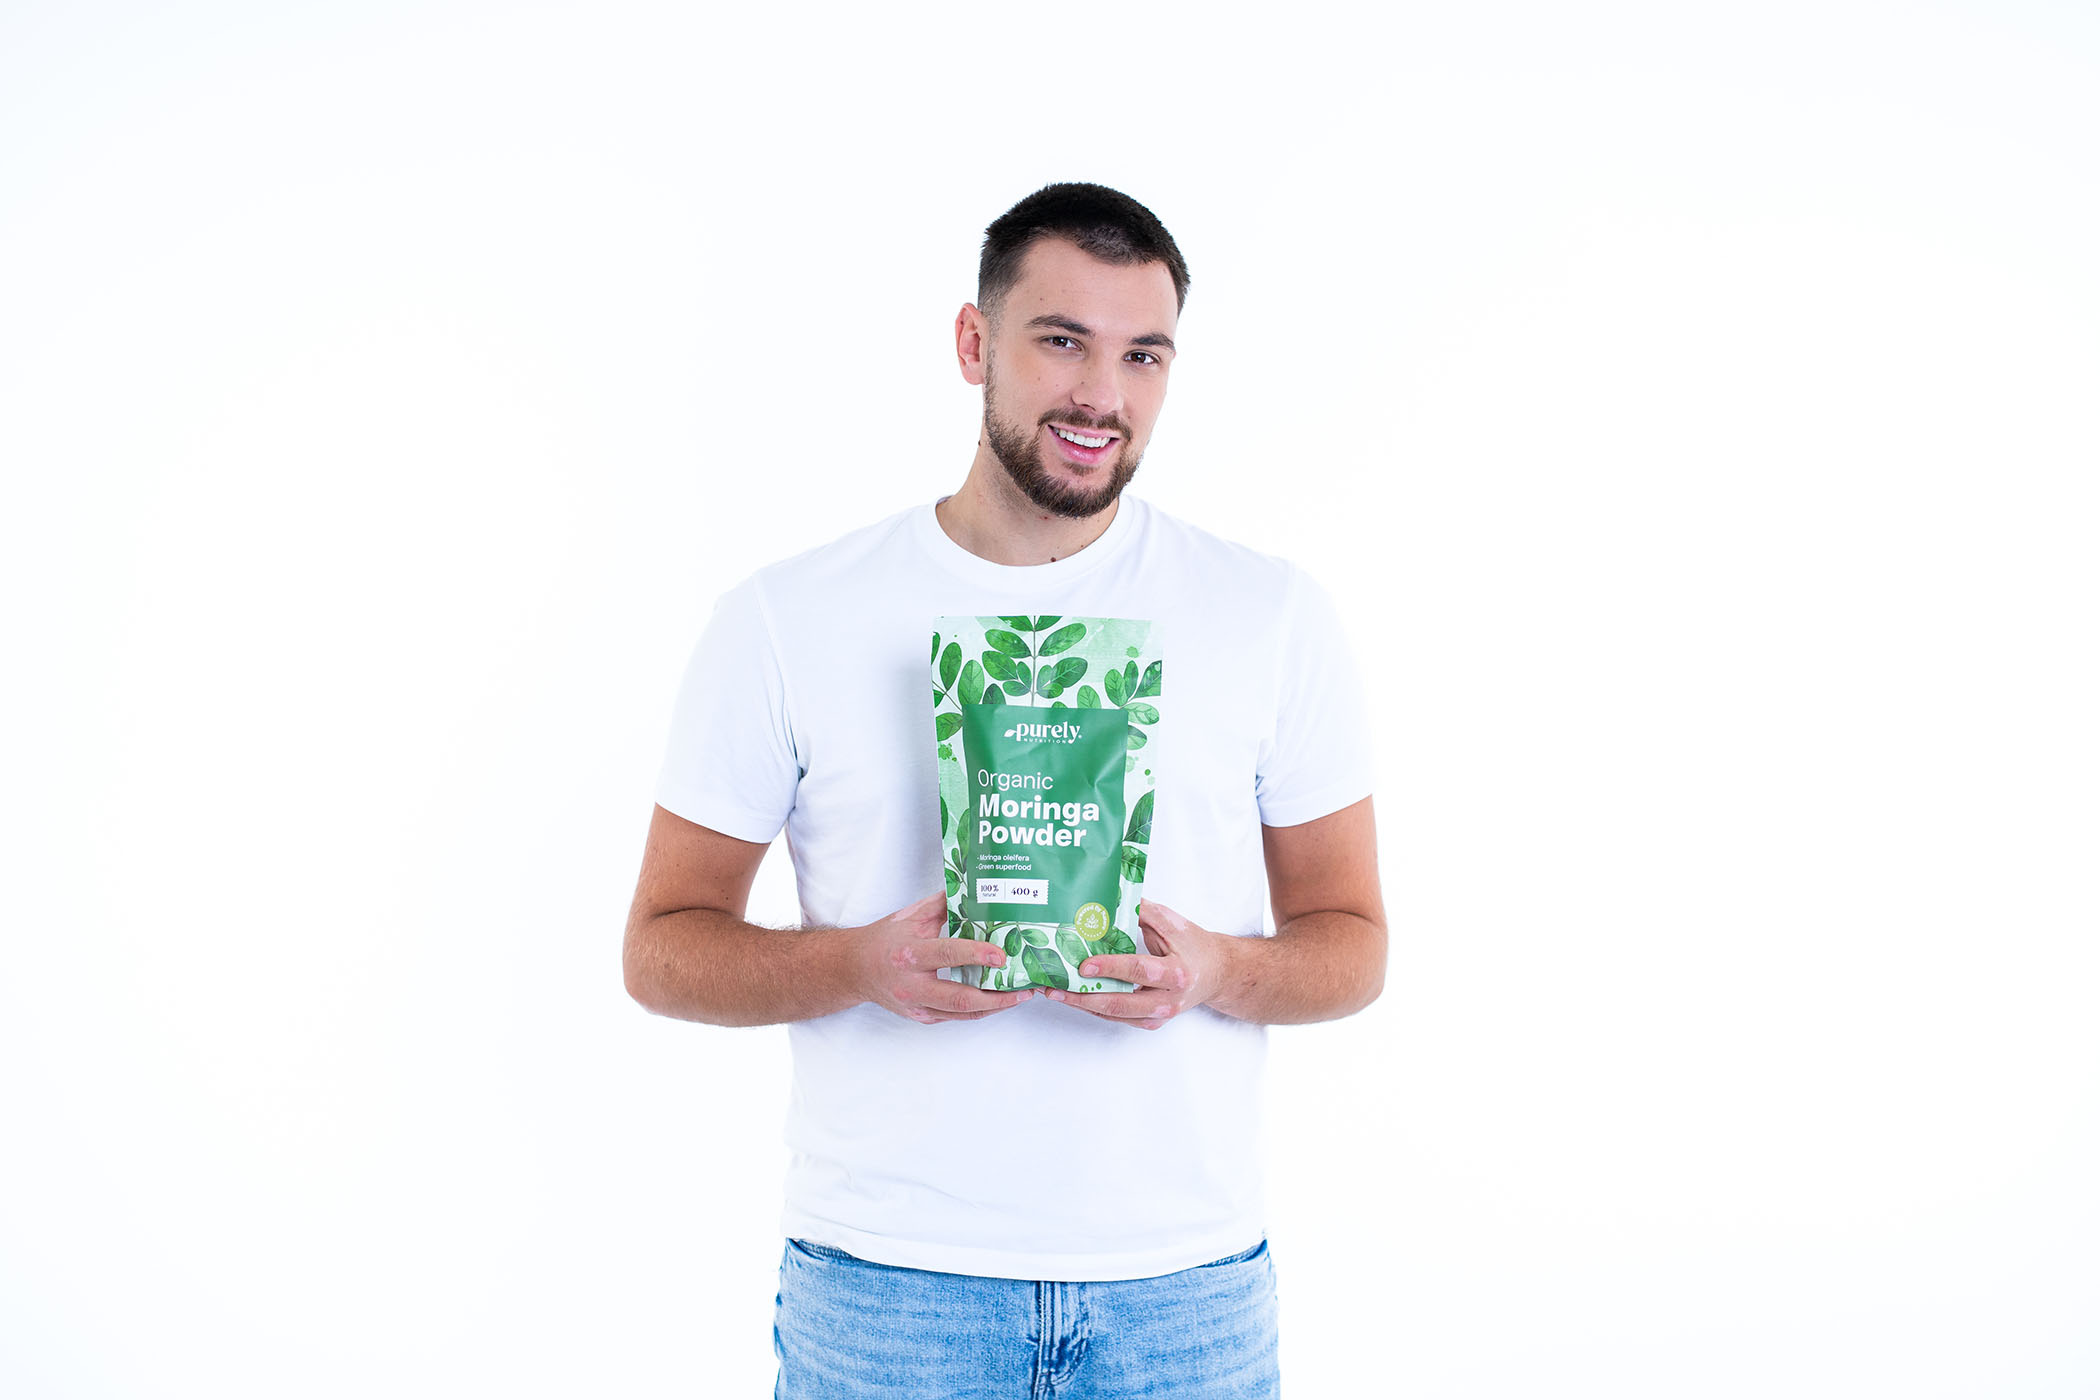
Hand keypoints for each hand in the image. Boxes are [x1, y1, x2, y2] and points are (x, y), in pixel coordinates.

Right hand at [848, 893, 1035, 1023]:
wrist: (854, 969)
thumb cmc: (884, 939)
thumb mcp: (910, 915)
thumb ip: (943, 903)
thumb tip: (974, 888)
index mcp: (910, 954)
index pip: (948, 954)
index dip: (976, 955)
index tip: (1001, 955)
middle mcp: (912, 985)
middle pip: (960, 998)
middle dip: (996, 995)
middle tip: (1023, 988)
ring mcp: (917, 1006)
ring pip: (962, 1013)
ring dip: (994, 1007)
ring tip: (1019, 996)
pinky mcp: (922, 1017)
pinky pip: (956, 1017)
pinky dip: (980, 1010)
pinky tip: (998, 1000)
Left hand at [1042, 900, 1229, 1030]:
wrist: (1218, 973)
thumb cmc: (1194, 945)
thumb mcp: (1172, 922)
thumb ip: (1141, 910)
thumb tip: (1106, 900)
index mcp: (1176, 973)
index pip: (1139, 971)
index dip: (1111, 968)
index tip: (1084, 964)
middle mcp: (1168, 1000)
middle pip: (1120, 1003)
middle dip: (1084, 996)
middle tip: (1056, 987)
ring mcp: (1159, 1015)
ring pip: (1115, 1015)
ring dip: (1083, 1004)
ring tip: (1056, 992)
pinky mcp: (1151, 1022)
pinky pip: (1118, 1018)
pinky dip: (1095, 1007)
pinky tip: (1075, 997)